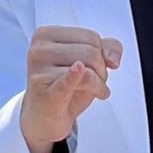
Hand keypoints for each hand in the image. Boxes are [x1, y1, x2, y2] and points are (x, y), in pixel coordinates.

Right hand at [19, 24, 122, 152]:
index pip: (90, 37)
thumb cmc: (64, 86)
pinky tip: (78, 71)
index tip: (93, 69)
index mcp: (46, 34)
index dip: (100, 55)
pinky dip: (74, 76)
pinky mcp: (45, 91)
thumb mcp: (85, 62)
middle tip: (93, 84)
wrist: (43, 118)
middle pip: (91, 53)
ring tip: (91, 91)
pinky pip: (66, 80)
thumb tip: (113, 59)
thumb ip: (108, 49)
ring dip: (98, 84)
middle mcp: (39, 48)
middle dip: (100, 71)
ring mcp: (39, 69)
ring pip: (87, 70)